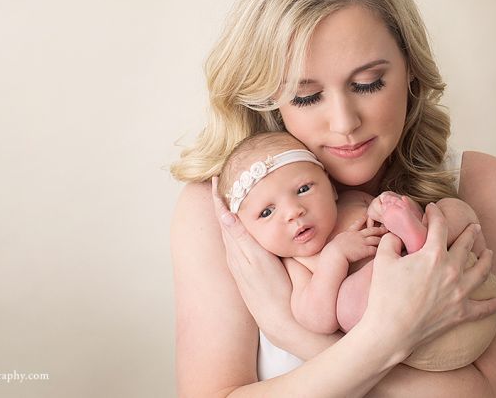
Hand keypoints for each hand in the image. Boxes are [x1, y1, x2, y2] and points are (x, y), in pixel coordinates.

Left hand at [210, 177, 294, 336]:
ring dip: (229, 212)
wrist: (278, 318)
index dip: (219, 197)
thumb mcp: (258, 260)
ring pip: (231, 230)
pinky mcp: (249, 268)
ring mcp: (241, 262)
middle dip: (222, 200)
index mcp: (235, 248)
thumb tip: (224, 214)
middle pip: (224, 221)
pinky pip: (239, 240)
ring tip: (232, 196)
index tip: (216, 178)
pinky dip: (238, 226)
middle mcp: (234, 254)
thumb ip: (241, 237)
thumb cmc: (271, 289)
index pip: (223, 216)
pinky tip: (244, 225)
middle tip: (224, 180)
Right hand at [324, 215, 386, 262]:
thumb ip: (341, 240)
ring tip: (388, 238)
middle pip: (370, 230)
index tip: (366, 215)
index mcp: (349, 233)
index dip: (362, 219)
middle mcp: (357, 236)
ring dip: (382, 239)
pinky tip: (385, 249)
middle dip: (378, 229)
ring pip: (375, 239)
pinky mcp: (365, 250)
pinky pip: (375, 249)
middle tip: (385, 227)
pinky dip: (380, 249)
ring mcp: (362, 242)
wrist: (335, 253)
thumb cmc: (332, 250)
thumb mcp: (336, 241)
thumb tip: (339, 242)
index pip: (357, 224)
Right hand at [361, 202, 495, 355]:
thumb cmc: (384, 295)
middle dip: (470, 233)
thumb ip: (391, 241)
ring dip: (487, 259)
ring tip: (490, 253)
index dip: (436, 213)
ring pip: (482, 271)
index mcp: (433, 255)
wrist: (391, 331)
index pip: (439, 226)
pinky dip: (494, 304)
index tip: (433, 208)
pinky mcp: (462, 313)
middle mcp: (452, 271)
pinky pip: (484, 308)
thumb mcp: (382, 260)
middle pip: (466, 245)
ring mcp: (460, 293)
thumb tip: (396, 235)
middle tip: (474, 227)